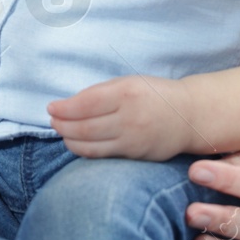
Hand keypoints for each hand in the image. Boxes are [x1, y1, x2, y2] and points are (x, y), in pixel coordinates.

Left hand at [47, 75, 190, 160]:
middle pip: (85, 127)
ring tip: (61, 132)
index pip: (85, 104)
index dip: (64, 108)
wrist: (188, 116)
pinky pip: (103, 155)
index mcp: (126, 93)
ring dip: (69, 139)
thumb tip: (68, 105)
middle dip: (62, 125)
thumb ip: (100, 92)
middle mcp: (130, 118)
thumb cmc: (154, 95)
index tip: (51, 107)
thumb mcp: (128, 82)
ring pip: (91, 146)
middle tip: (53, 121)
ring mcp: (133, 140)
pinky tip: (77, 143)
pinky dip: (84, 150)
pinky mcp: (135, 156)